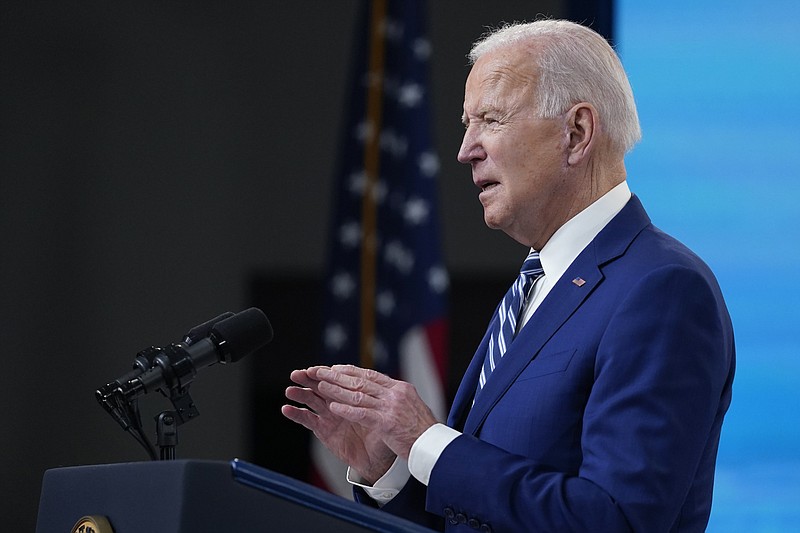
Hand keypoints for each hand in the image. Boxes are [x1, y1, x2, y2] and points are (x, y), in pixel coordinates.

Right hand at [282, 367, 395, 483]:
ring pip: (311, 401)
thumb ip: (375, 401)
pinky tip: (287, 409)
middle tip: (297, 374)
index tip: (316, 369)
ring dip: (300, 394)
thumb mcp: (381, 415)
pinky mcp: (323, 430)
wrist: (377, 459)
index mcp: (352, 395)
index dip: (325, 374)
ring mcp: (330, 416)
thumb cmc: (381, 435)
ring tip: (290, 390)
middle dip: (308, 379)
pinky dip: (296, 414)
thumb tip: (381, 386)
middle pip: (320, 387)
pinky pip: (308, 420)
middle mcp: (339, 403)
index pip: (336, 380)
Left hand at [311, 364, 438, 459]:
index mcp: (401, 388)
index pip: (371, 375)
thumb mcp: (412, 407)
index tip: (336, 368)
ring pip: (358, 395)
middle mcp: (395, 394)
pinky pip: (361, 413)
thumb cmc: (423, 431)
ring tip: (321, 386)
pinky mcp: (387, 422)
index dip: (351, 371)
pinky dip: (346, 410)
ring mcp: (391, 407)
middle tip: (320, 371)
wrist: (434, 446)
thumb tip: (384, 392)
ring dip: (337, 390)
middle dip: (338, 376)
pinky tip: (333, 407)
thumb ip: (396, 398)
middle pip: (361, 381)